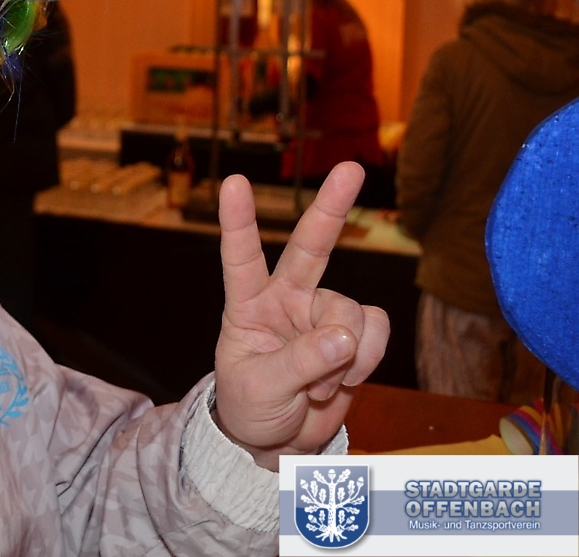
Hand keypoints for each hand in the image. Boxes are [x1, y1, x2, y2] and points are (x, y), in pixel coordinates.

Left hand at [212, 163, 390, 469]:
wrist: (279, 441)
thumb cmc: (252, 406)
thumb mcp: (261, 389)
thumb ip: (300, 363)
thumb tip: (344, 337)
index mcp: (248, 305)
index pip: (241, 257)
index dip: (238, 220)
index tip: (234, 183)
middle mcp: (287, 298)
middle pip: (311, 247)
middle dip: (332, 207)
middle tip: (352, 169)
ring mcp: (322, 314)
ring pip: (351, 311)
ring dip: (344, 355)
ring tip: (318, 385)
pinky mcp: (354, 334)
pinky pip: (375, 331)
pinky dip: (367, 359)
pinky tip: (345, 380)